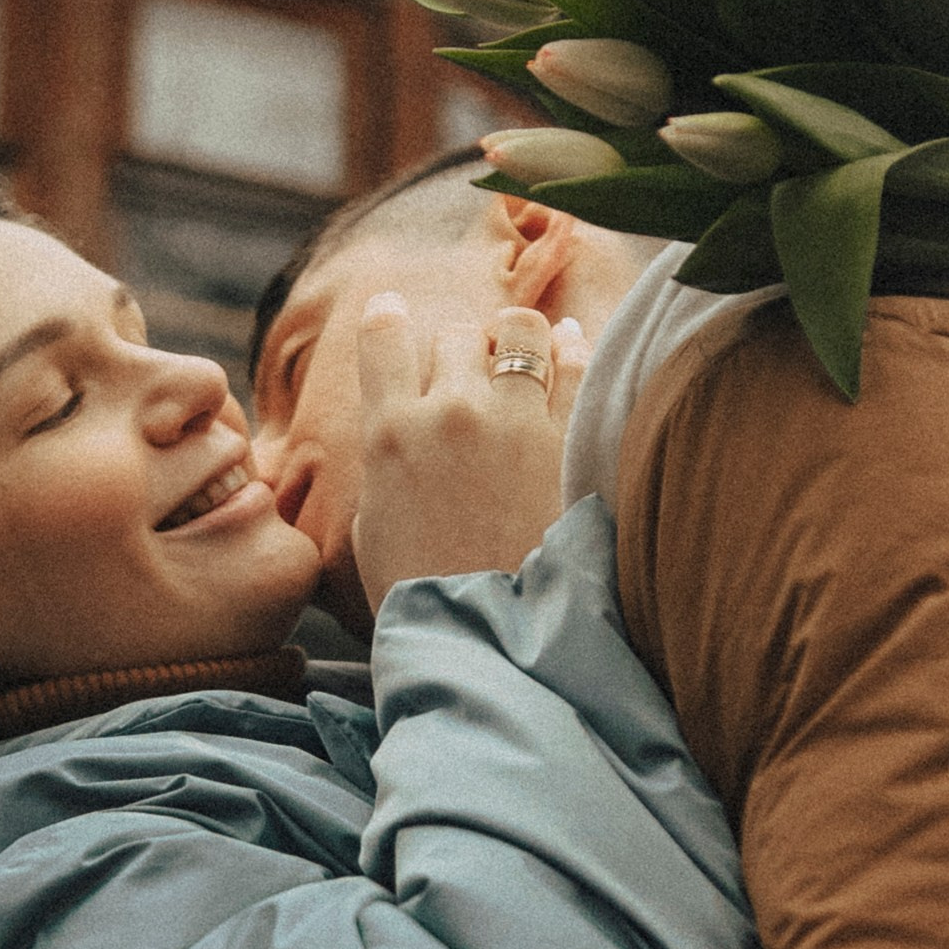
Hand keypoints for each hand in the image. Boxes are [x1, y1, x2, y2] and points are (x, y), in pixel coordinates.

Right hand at [353, 296, 589, 609]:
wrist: (493, 636)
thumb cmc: (423, 592)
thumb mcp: (373, 523)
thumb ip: (385, 461)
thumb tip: (396, 425)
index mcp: (390, 432)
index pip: (384, 337)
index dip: (387, 317)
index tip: (392, 312)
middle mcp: (451, 412)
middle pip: (456, 334)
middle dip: (461, 349)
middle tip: (468, 370)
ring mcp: (514, 421)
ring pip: (519, 331)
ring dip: (515, 336)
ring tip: (522, 350)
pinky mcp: (569, 437)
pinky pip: (575, 364)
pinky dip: (572, 347)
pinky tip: (571, 343)